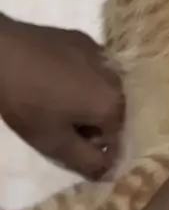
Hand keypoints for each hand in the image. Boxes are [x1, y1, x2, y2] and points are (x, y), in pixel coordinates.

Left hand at [0, 16, 123, 178]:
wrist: (4, 54)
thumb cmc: (29, 103)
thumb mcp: (55, 143)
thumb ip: (88, 162)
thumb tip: (111, 171)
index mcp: (114, 103)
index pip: (117, 139)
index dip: (95, 150)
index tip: (70, 148)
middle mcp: (116, 76)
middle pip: (112, 111)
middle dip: (93, 124)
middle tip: (62, 128)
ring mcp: (100, 53)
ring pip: (102, 87)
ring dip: (87, 100)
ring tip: (57, 103)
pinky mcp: (83, 39)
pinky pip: (90, 67)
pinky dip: (80, 78)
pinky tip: (54, 79)